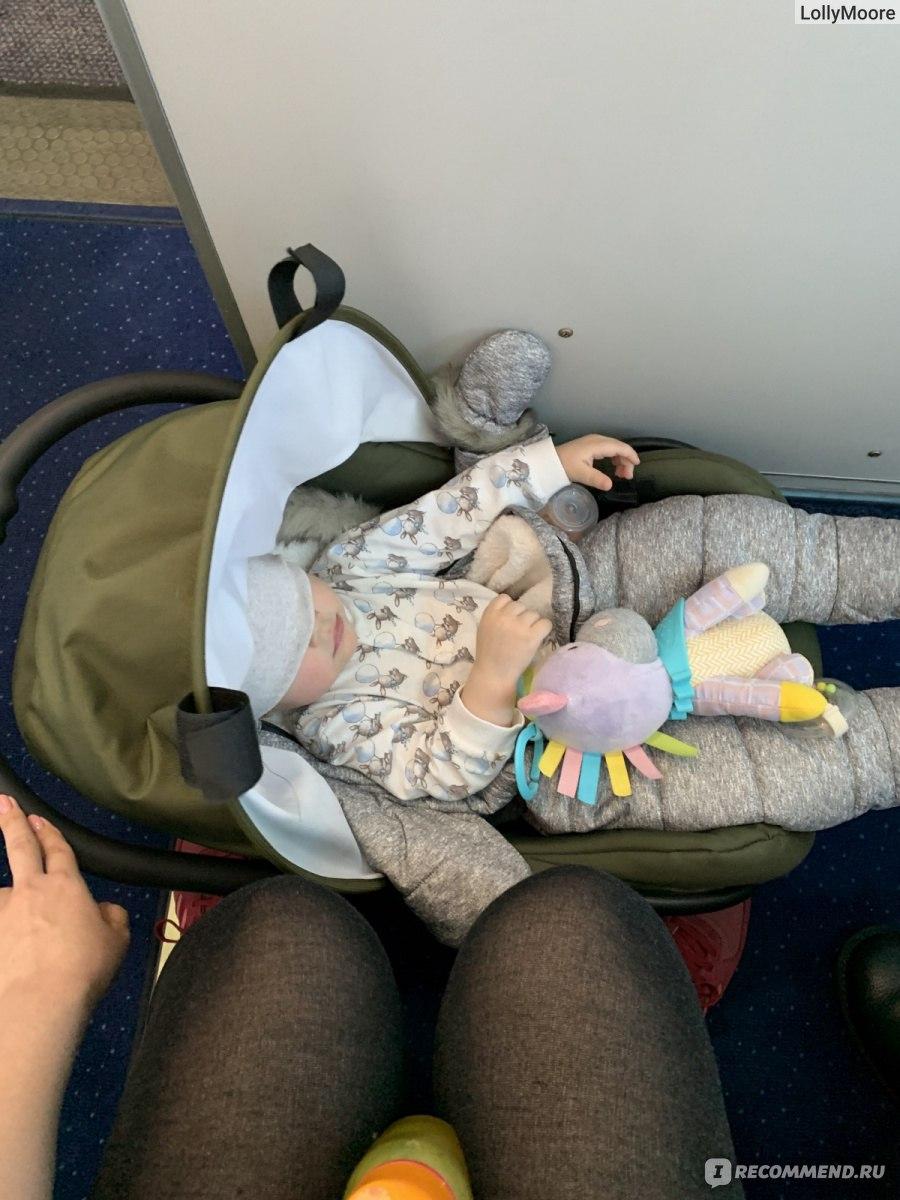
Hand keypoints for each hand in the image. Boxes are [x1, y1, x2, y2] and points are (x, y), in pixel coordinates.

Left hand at [0, 795, 129, 1012]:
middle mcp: (31, 891)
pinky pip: (0, 926)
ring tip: (18, 914)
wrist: (40, 1001)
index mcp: (66, 886)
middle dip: (12, 822)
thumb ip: (112, 918)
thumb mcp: (116, 940)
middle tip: (4, 804)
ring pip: (4, 894)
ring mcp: (5, 913)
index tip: (38, 817)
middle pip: (20, 848)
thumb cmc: (83, 969)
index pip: (58, 848)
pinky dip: (6, 930)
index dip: (49, 831)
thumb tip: (104, 912)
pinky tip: (12, 946)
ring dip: (10, 898)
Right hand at [462, 595, 553, 724]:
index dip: (509, 608)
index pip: (504, 598)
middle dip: (521, 617)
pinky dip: (544, 629)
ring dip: (532, 624)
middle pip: (520, 606)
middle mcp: (504, 617)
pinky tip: (537, 638)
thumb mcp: (485, 628)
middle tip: (518, 632)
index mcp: (489, 614)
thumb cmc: (489, 654)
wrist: (494, 674)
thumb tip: (515, 608)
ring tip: (526, 638)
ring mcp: (518, 626)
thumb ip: (496, 616)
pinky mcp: (531, 636)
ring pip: (533, 614)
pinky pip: (545, 623)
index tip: (510, 620)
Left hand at [555, 434, 639, 491]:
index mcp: (597, 444)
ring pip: (614, 448)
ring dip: (620, 460)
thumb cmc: (564, 465)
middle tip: (627, 477)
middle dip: (626, 460)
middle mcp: (598, 440)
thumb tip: (610, 485)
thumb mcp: (580, 474)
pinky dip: (614, 458)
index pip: (620, 447)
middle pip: (619, 447)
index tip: (637, 465)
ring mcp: (594, 442)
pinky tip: (614, 469)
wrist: (549, 461)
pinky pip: (608, 450)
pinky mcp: (591, 446)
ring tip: (621, 475)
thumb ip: (596, 479)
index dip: (630, 455)